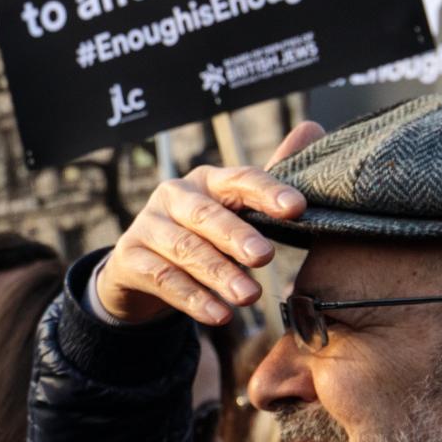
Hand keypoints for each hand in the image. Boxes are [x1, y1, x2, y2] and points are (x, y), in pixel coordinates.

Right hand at [93, 123, 322, 324]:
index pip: (238, 179)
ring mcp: (148, 226)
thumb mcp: (232, 210)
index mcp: (206, 180)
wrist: (140, 268)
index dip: (267, 192)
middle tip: (265, 257)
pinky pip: (163, 279)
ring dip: (218, 273)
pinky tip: (219, 315)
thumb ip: (268, 183)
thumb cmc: (199, 234)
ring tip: (248, 296)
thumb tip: (311, 126)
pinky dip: (193, 299)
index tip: (297, 208)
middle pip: (206, 214)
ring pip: (185, 249)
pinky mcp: (130, 258)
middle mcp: (174, 196)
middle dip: (236, 235)